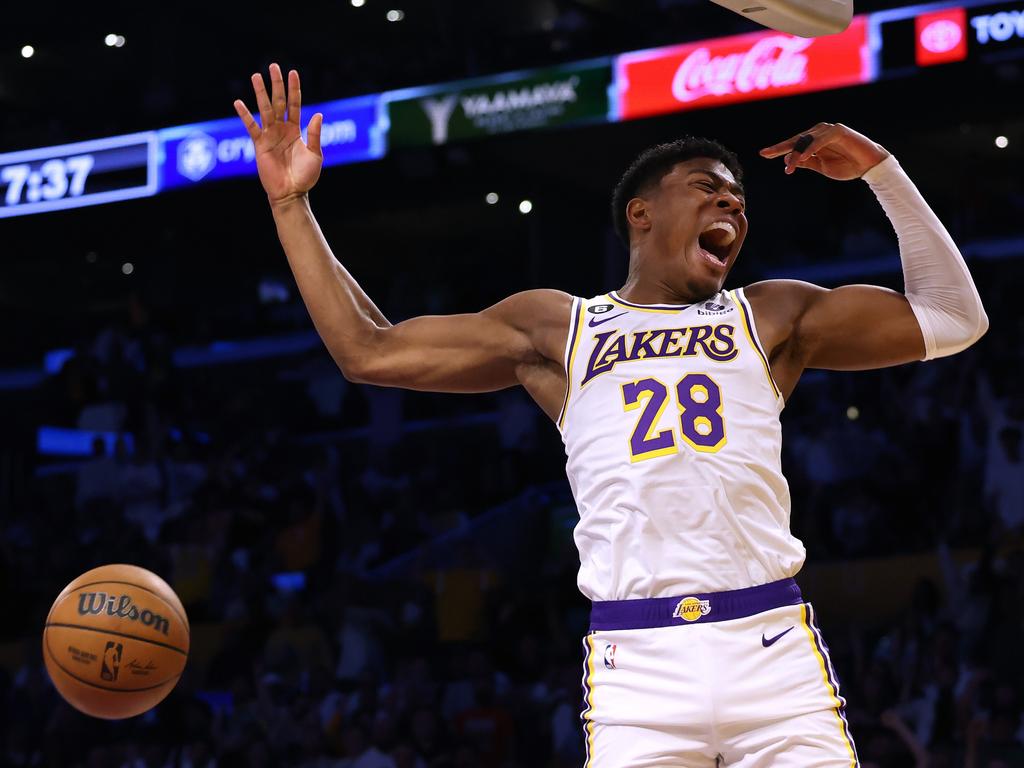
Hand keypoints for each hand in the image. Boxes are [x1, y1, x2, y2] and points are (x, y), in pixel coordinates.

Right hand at [234, 63, 323, 205]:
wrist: (291, 193)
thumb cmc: (305, 176)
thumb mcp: (315, 155)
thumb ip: (315, 135)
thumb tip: (318, 114)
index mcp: (296, 130)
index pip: (295, 104)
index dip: (294, 89)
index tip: (293, 72)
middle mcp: (282, 129)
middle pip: (279, 102)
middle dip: (277, 84)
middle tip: (273, 66)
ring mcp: (270, 135)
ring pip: (265, 109)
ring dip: (260, 93)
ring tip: (256, 75)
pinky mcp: (259, 144)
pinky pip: (251, 127)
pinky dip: (245, 115)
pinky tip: (238, 103)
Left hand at [759, 123, 889, 180]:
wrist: (869, 166)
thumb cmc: (847, 166)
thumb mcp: (822, 167)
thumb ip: (806, 162)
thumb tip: (787, 160)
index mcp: (815, 141)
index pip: (794, 144)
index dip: (779, 148)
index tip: (764, 154)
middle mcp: (820, 133)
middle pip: (796, 140)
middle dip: (781, 147)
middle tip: (766, 154)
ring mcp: (829, 130)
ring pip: (806, 140)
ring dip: (797, 153)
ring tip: (790, 166)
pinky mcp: (838, 131)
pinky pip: (820, 139)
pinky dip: (811, 148)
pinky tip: (802, 157)